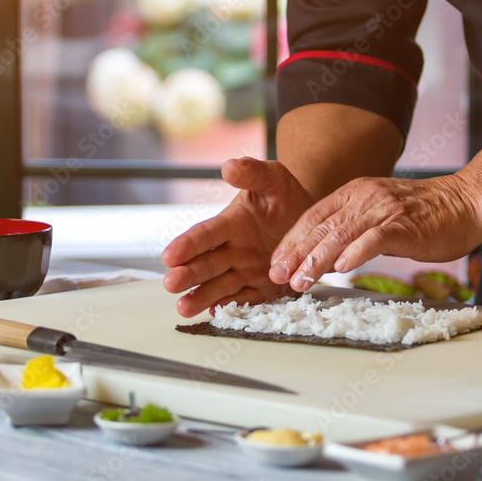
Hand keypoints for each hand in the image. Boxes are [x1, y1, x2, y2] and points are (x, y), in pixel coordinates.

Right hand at [162, 157, 313, 316]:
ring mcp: (246, 271)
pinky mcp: (263, 288)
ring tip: (183, 308)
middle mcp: (233, 250)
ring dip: (201, 297)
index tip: (170, 255)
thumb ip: (253, 173)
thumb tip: (228, 167)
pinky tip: (217, 313)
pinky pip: (247, 299)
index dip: (187, 245)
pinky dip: (234, 306)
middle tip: (171, 284)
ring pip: (220, 286)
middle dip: (188, 274)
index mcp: (230, 224)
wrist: (311, 219)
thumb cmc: (286, 196)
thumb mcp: (274, 179)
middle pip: (206, 264)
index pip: (205, 235)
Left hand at [269, 176, 477, 291]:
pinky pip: (374, 239)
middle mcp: (364, 197)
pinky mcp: (404, 225)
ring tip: (301, 281)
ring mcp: (384, 209)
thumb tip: (326, 257)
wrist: (466, 202)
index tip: (276, 264)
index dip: (291, 241)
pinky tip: (341, 269)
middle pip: (321, 227)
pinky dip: (356, 253)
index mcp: (354, 193)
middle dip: (295, 255)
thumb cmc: (425, 215)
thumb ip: (353, 230)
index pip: (312, 217)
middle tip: (278, 277)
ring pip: (341, 234)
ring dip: (317, 260)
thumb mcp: (379, 215)